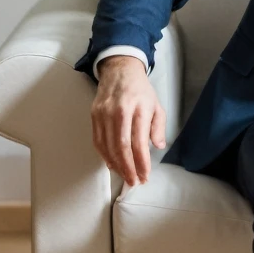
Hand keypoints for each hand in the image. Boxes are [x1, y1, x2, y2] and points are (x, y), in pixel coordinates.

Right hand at [90, 56, 166, 185]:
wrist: (119, 70)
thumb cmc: (141, 90)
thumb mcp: (157, 105)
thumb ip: (158, 127)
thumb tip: (158, 146)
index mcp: (139, 109)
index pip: (139, 142)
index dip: (141, 162)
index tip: (145, 175)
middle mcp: (120, 112)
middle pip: (121, 147)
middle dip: (128, 168)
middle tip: (134, 181)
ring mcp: (104, 113)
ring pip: (108, 146)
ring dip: (117, 165)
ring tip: (125, 176)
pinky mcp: (94, 115)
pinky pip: (98, 141)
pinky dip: (104, 155)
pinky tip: (112, 164)